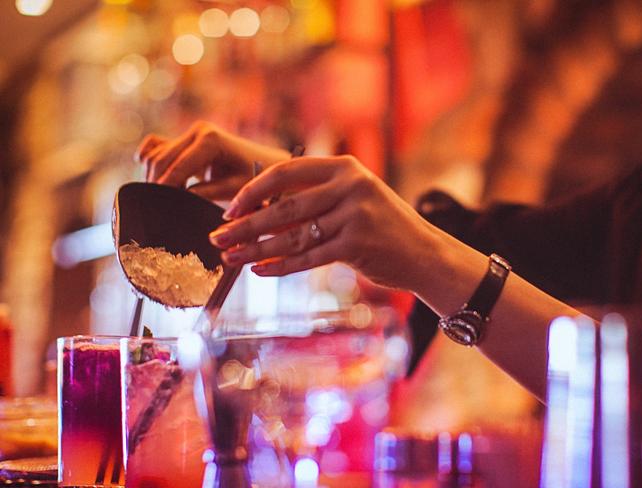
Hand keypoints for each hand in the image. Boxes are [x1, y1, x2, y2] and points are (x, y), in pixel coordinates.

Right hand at [135, 121, 289, 200]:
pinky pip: (155, 147)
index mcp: (210, 140)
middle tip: (155, 208)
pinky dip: (150, 163)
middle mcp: (197, 130)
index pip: (177, 167)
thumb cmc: (254, 178)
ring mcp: (189, 133)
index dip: (164, 189)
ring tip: (164, 199)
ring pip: (155, 154)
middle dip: (155, 185)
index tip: (155, 209)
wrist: (264, 163)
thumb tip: (176, 201)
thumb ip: (204, 194)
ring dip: (153, 177)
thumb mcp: (232, 189)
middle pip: (160, 160)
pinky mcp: (183, 139)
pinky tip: (158, 183)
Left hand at [209, 155, 439, 289]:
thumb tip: (259, 215)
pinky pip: (309, 257)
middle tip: (217, 238)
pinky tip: (260, 271)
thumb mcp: (352, 199)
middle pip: (283, 207)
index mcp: (343, 167)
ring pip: (292, 235)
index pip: (285, 171)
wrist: (424, 253)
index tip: (229, 209)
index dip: (252, 190)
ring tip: (231, 259)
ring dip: (256, 250)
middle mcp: (349, 185)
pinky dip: (281, 266)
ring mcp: (355, 214)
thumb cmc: (382, 227)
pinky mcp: (357, 244)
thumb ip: (314, 200)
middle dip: (245, 225)